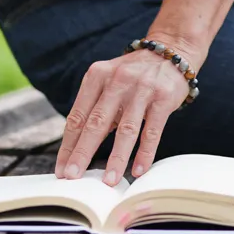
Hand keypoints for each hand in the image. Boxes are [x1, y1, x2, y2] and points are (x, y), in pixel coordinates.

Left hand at [56, 39, 196, 184]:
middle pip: (96, 123)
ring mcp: (142, 89)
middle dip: (83, 152)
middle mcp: (117, 80)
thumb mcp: (108, 82)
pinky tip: (138, 170)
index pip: (78, 116)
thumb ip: (95, 108)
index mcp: (97, 76)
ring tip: (109, 180)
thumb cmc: (133, 76)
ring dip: (116, 158)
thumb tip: (78, 149)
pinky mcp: (163, 99)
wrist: (170, 53)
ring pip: (126, 129)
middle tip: (74, 176)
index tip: (62, 169)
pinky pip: (152, 131)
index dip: (68, 145)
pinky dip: (145, 153)